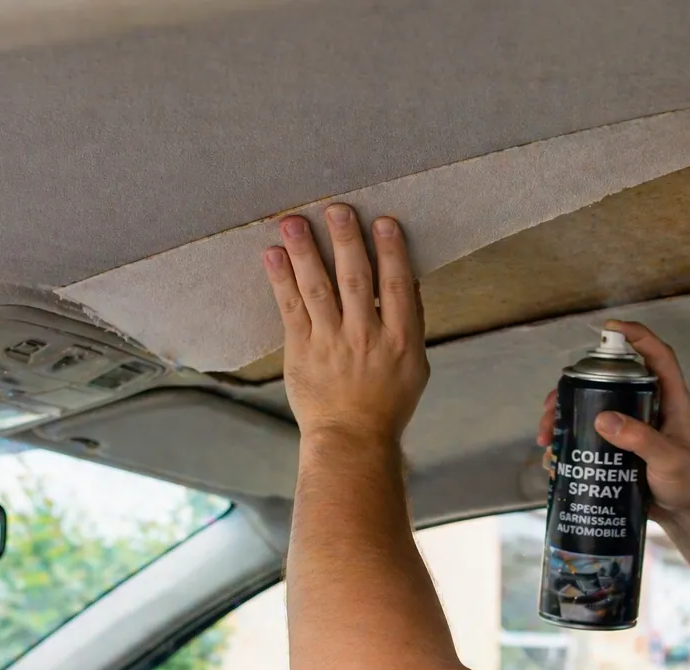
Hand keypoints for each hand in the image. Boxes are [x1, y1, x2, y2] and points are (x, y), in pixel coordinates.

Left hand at [263, 205, 428, 442]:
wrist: (352, 440)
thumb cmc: (388, 402)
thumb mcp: (416, 364)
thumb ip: (411, 321)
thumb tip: (408, 279)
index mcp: (400, 340)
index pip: (396, 287)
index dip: (391, 252)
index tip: (383, 221)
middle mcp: (365, 338)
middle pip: (356, 281)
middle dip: (346, 242)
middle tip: (337, 209)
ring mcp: (331, 344)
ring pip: (318, 290)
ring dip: (305, 253)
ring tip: (293, 222)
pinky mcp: (301, 352)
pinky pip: (290, 310)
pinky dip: (281, 282)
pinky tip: (273, 256)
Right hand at [535, 321, 689, 526]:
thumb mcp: (669, 460)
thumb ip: (640, 439)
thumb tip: (602, 418)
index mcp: (670, 401)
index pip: (658, 356)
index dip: (637, 335)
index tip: (609, 328)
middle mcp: (649, 409)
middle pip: (608, 383)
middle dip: (573, 390)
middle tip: (551, 408)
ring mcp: (632, 430)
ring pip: (592, 410)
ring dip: (565, 419)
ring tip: (547, 439)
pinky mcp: (620, 451)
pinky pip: (590, 438)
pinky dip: (569, 444)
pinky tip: (555, 459)